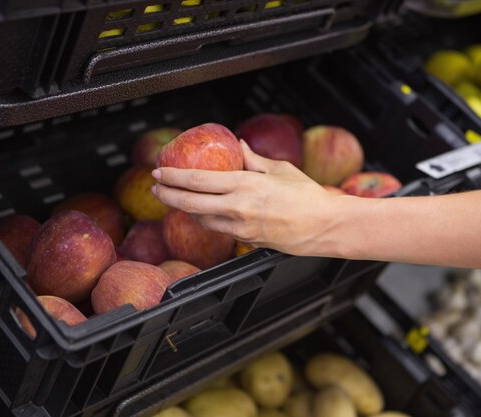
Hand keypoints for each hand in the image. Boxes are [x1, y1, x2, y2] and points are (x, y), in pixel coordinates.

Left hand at [152, 140, 341, 254]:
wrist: (325, 227)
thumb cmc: (308, 195)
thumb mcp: (280, 169)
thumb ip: (254, 159)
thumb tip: (239, 144)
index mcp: (245, 185)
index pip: (197, 180)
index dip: (173, 176)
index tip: (159, 171)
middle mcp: (238, 208)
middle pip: (189, 203)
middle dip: (167, 195)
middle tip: (156, 188)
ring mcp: (240, 227)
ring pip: (201, 219)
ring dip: (184, 208)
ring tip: (176, 199)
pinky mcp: (246, 240)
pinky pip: (218, 228)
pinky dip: (205, 218)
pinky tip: (203, 211)